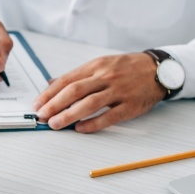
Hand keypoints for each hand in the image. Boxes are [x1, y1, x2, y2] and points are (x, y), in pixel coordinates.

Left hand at [33, 53, 165, 132]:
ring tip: (55, 124)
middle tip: (42, 116)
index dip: (49, 93)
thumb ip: (76, 76)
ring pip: (90, 103)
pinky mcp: (131, 105)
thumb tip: (51, 84)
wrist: (157, 69)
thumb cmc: (125, 68)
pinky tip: (80, 128)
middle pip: (74, 91)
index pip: (66, 80)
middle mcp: (105, 77)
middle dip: (54, 104)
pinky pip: (110, 116)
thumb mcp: (99, 64)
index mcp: (94, 67)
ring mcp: (118, 91)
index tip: (37, 104)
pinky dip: (93, 123)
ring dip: (69, 115)